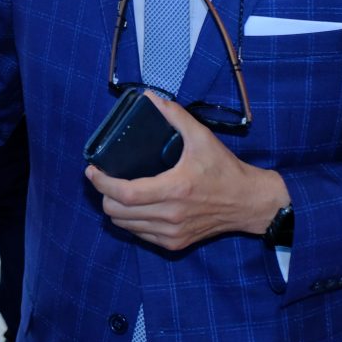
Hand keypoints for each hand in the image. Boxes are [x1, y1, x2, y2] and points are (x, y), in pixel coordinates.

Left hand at [84, 90, 288, 250]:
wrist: (248, 203)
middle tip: (105, 179)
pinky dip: (131, 221)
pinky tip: (136, 206)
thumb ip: (175, 116)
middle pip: (118, 212)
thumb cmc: (225, 170)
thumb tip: (152, 97)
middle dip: (104, 195)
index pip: (125, 193)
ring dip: (116, 209)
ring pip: (125, 226)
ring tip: (118, 191)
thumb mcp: (202, 137)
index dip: (102, 183)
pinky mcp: (175, 244)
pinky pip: (140, 235)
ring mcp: (172, 233)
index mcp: (174, 189)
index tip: (92, 171)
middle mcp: (171, 215)